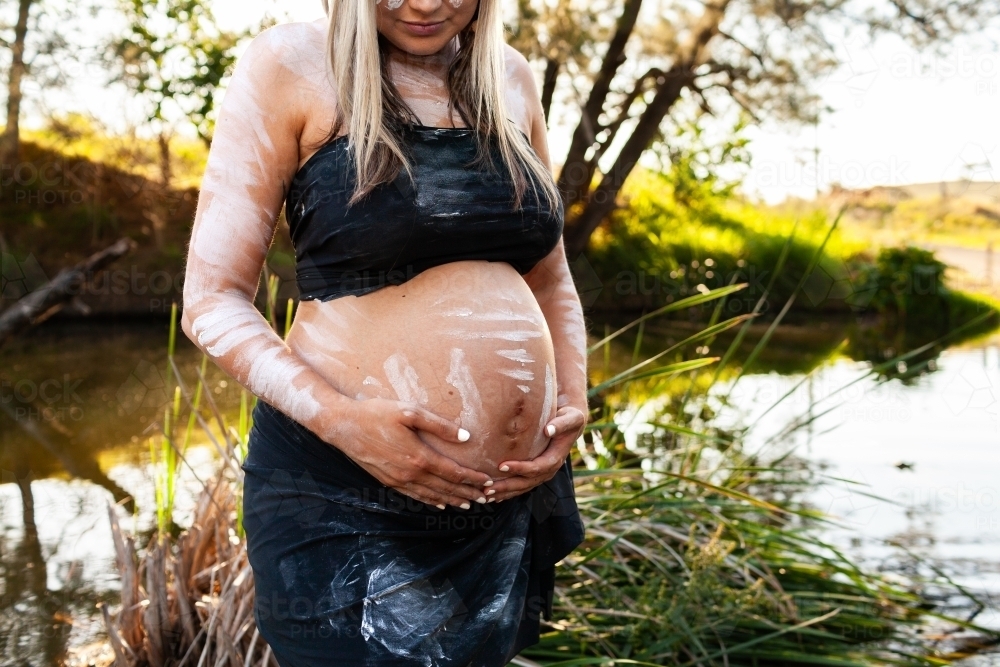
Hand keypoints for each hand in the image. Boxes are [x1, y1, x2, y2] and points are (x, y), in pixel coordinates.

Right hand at [332, 398, 492, 509]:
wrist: (343, 426)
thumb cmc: (377, 414)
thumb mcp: (410, 412)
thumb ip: (439, 425)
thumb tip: (465, 437)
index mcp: (419, 456)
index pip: (454, 473)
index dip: (473, 479)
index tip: (488, 481)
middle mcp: (410, 474)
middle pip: (446, 488)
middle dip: (468, 493)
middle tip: (486, 499)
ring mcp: (398, 481)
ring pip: (431, 496)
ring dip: (452, 500)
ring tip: (468, 504)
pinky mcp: (388, 482)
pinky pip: (414, 496)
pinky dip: (430, 501)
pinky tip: (439, 503)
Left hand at [487, 405, 586, 501]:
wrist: (571, 423)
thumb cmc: (570, 417)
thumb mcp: (572, 418)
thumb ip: (562, 424)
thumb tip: (548, 430)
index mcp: (556, 458)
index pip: (537, 467)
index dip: (520, 468)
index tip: (502, 466)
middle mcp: (549, 470)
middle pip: (527, 482)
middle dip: (508, 486)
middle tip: (488, 488)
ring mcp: (542, 473)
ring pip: (522, 487)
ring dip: (504, 492)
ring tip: (486, 495)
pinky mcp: (535, 472)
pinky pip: (521, 485)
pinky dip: (507, 491)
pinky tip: (494, 494)